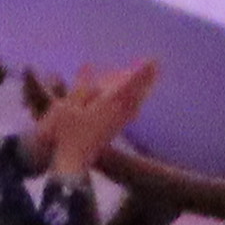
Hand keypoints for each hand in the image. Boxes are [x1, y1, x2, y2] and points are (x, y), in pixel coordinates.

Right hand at [31, 56, 158, 185]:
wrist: (72, 165)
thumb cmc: (67, 134)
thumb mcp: (67, 107)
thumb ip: (80, 87)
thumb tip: (88, 67)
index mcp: (108, 105)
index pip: (129, 85)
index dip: (141, 72)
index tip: (153, 60)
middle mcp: (117, 114)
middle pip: (137, 94)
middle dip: (147, 80)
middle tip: (157, 67)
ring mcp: (116, 125)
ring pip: (135, 105)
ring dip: (142, 91)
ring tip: (148, 81)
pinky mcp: (112, 133)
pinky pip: (130, 114)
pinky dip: (134, 104)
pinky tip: (134, 104)